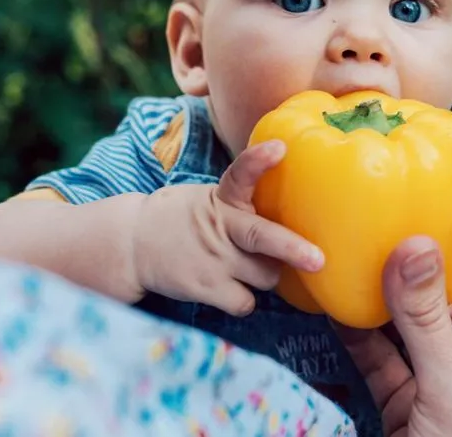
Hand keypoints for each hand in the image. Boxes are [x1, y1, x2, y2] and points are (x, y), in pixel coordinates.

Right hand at [130, 139, 324, 315]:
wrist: (133, 244)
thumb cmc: (185, 219)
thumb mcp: (210, 199)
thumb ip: (244, 205)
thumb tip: (296, 215)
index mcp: (222, 199)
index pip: (240, 173)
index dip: (259, 161)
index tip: (279, 148)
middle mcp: (220, 227)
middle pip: (261, 237)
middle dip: (292, 249)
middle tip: (318, 260)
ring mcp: (213, 259)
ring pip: (266, 276)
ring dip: (268, 275)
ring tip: (249, 266)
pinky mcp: (205, 288)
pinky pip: (246, 302)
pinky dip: (245, 299)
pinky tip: (232, 289)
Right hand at [336, 236, 451, 436]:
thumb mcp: (451, 381)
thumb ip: (427, 316)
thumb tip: (414, 243)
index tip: (436, 218)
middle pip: (451, 308)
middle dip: (418, 276)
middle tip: (385, 229)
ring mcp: (446, 390)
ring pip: (413, 334)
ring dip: (384, 304)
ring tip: (355, 258)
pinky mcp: (410, 409)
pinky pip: (385, 363)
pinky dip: (362, 339)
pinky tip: (337, 306)